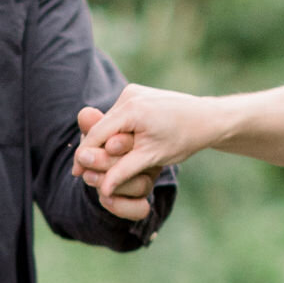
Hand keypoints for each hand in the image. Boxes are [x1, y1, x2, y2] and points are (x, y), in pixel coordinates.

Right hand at [75, 86, 205, 220]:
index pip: (97, 134)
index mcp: (132, 110)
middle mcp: (129, 95)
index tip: (75, 174)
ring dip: (104, 139)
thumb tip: (101, 190)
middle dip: (92, 149)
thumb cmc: (182, 139)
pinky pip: (118, 115)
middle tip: (81, 172)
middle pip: (101, 127)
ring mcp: (133, 91)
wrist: (207, 118)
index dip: (84, 156)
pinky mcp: (137, 92)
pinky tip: (115, 145)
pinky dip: (115, 130)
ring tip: (97, 162)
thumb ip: (124, 171)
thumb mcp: (151, 158)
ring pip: (109, 121)